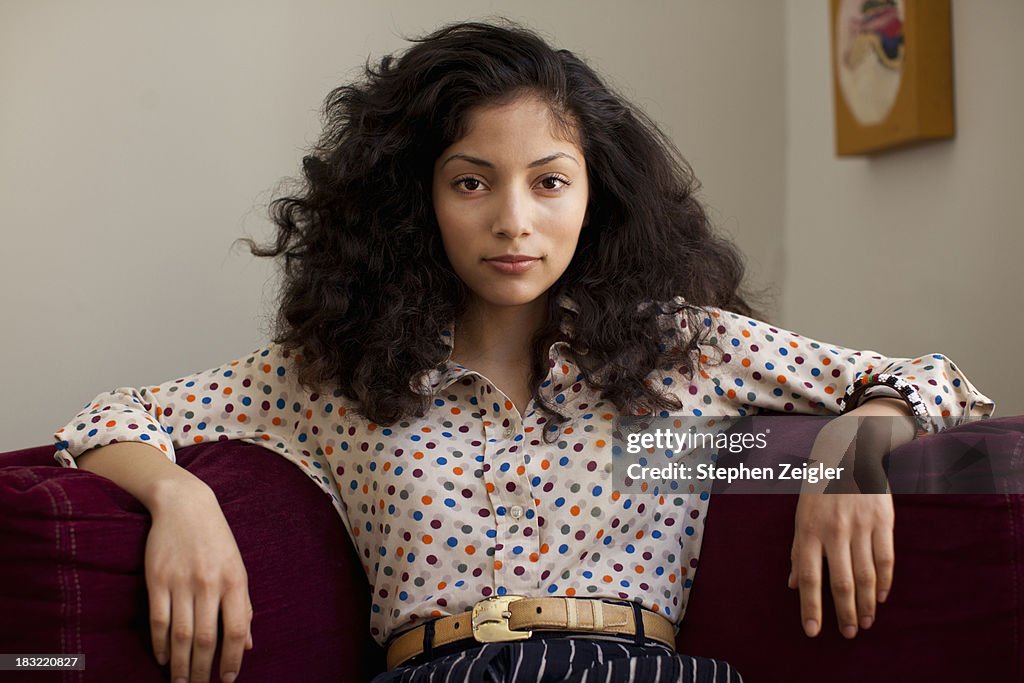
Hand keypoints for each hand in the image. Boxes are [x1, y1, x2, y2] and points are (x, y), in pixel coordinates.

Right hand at [145, 484, 252, 682]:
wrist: (186, 505)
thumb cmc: (216, 540)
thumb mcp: (238, 569)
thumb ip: (243, 607)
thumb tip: (247, 644)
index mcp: (235, 582)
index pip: (235, 631)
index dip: (232, 660)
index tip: (227, 680)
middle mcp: (209, 584)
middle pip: (205, 638)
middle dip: (202, 670)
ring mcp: (182, 582)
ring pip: (180, 635)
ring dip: (179, 664)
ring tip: (180, 681)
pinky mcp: (157, 580)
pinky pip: (158, 620)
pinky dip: (159, 644)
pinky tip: (162, 658)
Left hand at [788, 492, 893, 638]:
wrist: (848, 452)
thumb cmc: (819, 487)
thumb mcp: (801, 515)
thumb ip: (799, 551)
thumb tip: (793, 584)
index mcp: (809, 531)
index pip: (810, 578)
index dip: (811, 607)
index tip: (812, 631)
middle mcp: (834, 531)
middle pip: (841, 582)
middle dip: (845, 613)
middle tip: (848, 633)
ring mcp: (860, 526)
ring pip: (866, 575)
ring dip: (866, 604)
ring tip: (865, 622)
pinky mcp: (882, 520)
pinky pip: (885, 558)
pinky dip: (885, 581)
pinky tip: (880, 597)